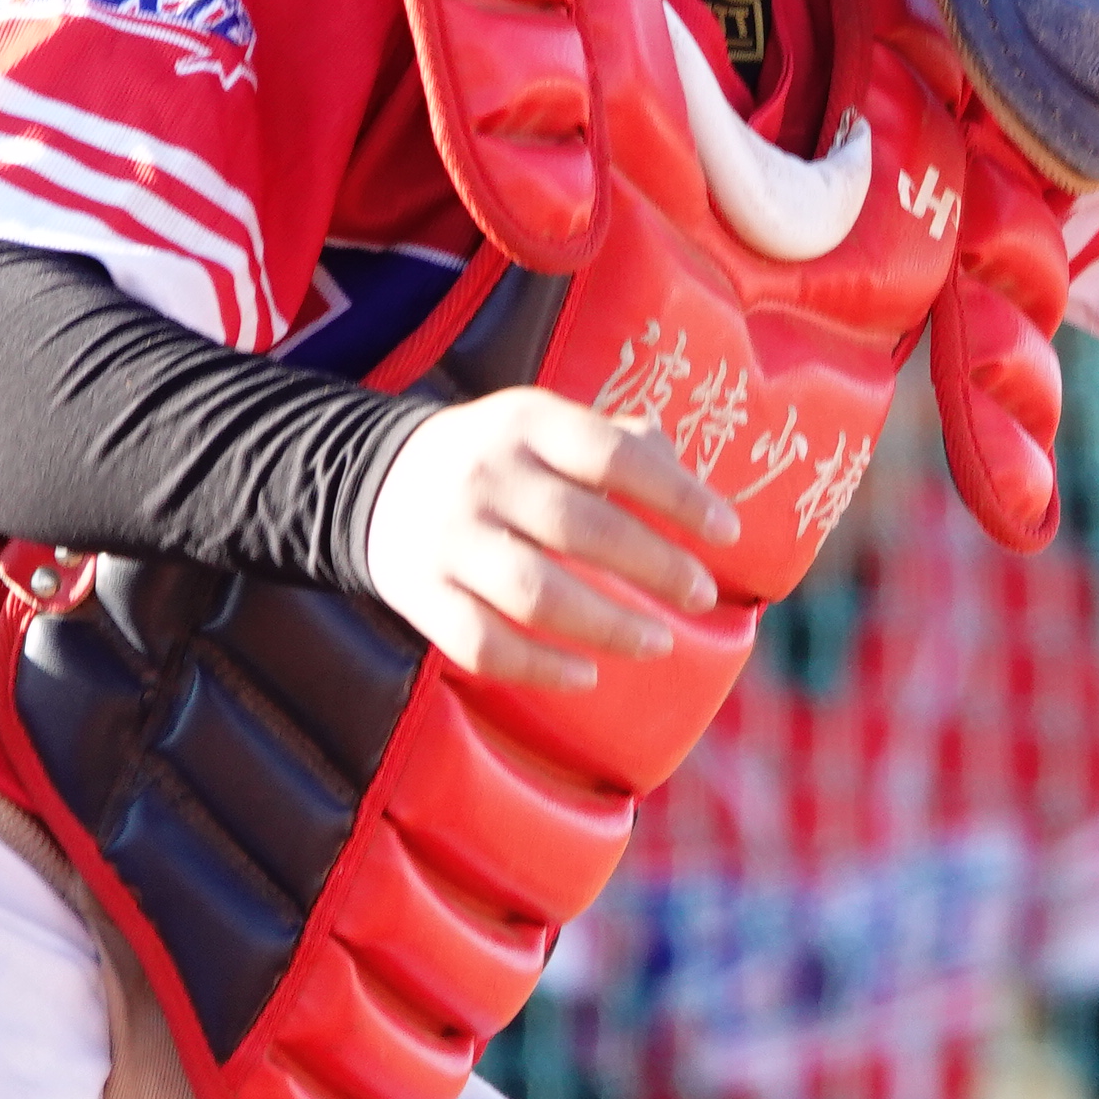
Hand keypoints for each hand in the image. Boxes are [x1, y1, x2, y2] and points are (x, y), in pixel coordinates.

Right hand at [364, 389, 735, 691]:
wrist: (370, 479)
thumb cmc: (497, 457)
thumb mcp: (546, 425)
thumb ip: (618, 443)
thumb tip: (688, 482)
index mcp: (527, 423)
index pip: (614, 456)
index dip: (678, 495)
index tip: (728, 532)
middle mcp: (485, 476)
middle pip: (581, 527)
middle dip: (655, 567)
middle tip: (703, 596)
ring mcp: (448, 537)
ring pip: (534, 593)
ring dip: (606, 625)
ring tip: (659, 643)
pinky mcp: (419, 593)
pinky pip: (481, 643)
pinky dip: (538, 667)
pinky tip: (586, 675)